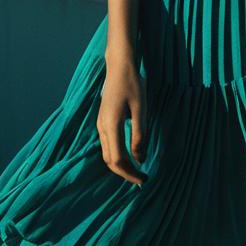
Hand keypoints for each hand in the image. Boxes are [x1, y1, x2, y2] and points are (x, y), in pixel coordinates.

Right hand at [97, 57, 146, 185]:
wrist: (119, 66)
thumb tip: (140, 158)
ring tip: (137, 170)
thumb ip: (139, 134)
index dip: (130, 173)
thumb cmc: (133, 84)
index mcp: (111, 125)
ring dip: (121, 165)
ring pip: (107, 154)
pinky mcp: (103, 120)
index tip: (144, 178)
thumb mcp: (141, 109)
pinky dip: (118, 155)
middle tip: (142, 179)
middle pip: (109, 161)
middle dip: (125, 173)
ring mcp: (100, 124)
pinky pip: (108, 145)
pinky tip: (130, 154)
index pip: (118, 160)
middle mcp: (102, 127)